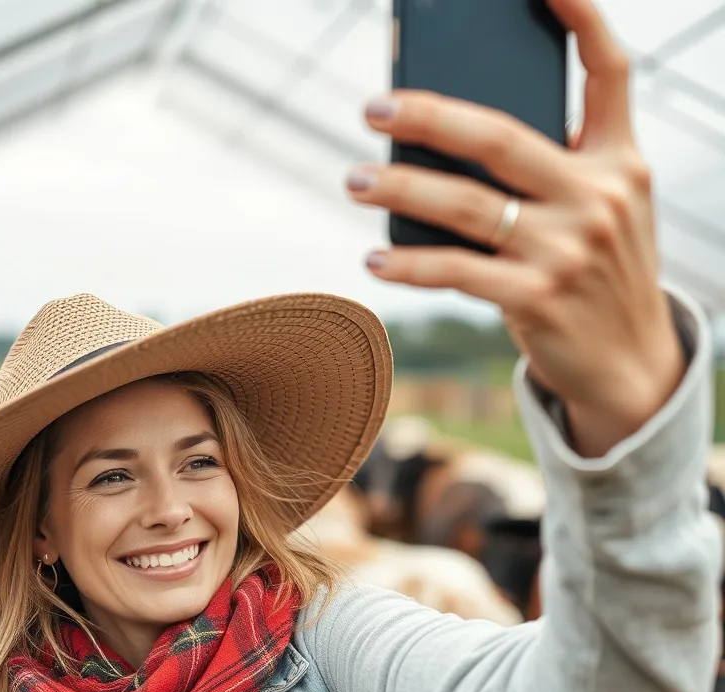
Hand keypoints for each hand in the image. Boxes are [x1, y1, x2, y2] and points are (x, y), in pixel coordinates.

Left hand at [346, 0, 683, 457]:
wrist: (629, 364)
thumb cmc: (598, 274)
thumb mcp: (600, 213)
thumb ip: (550, 174)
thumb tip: (446, 149)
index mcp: (621, 160)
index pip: (610, 70)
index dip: (580, 16)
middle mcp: (600, 196)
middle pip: (500, 137)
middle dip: (428, 116)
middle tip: (373, 107)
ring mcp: (569, 249)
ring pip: (465, 205)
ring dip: (399, 189)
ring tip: (355, 179)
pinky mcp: (536, 299)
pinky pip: (455, 271)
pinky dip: (408, 265)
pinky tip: (374, 257)